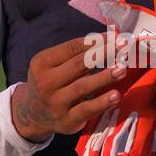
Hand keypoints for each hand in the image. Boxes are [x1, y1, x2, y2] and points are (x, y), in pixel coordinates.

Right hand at [11, 36, 125, 143]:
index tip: (115, 36)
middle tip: (123, 47)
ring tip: (122, 70)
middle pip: (79, 64)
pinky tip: (116, 95)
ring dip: (104, 77)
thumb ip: (75, 54)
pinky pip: (87, 109)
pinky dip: (102, 102)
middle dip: (103, 53)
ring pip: (83, 86)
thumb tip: (109, 40)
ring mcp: (56, 103)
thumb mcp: (52, 65)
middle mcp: (47, 82)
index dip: (96, 41)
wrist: (32, 114)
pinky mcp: (67, 120)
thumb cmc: (50, 82)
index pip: (72, 48)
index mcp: (42, 63)